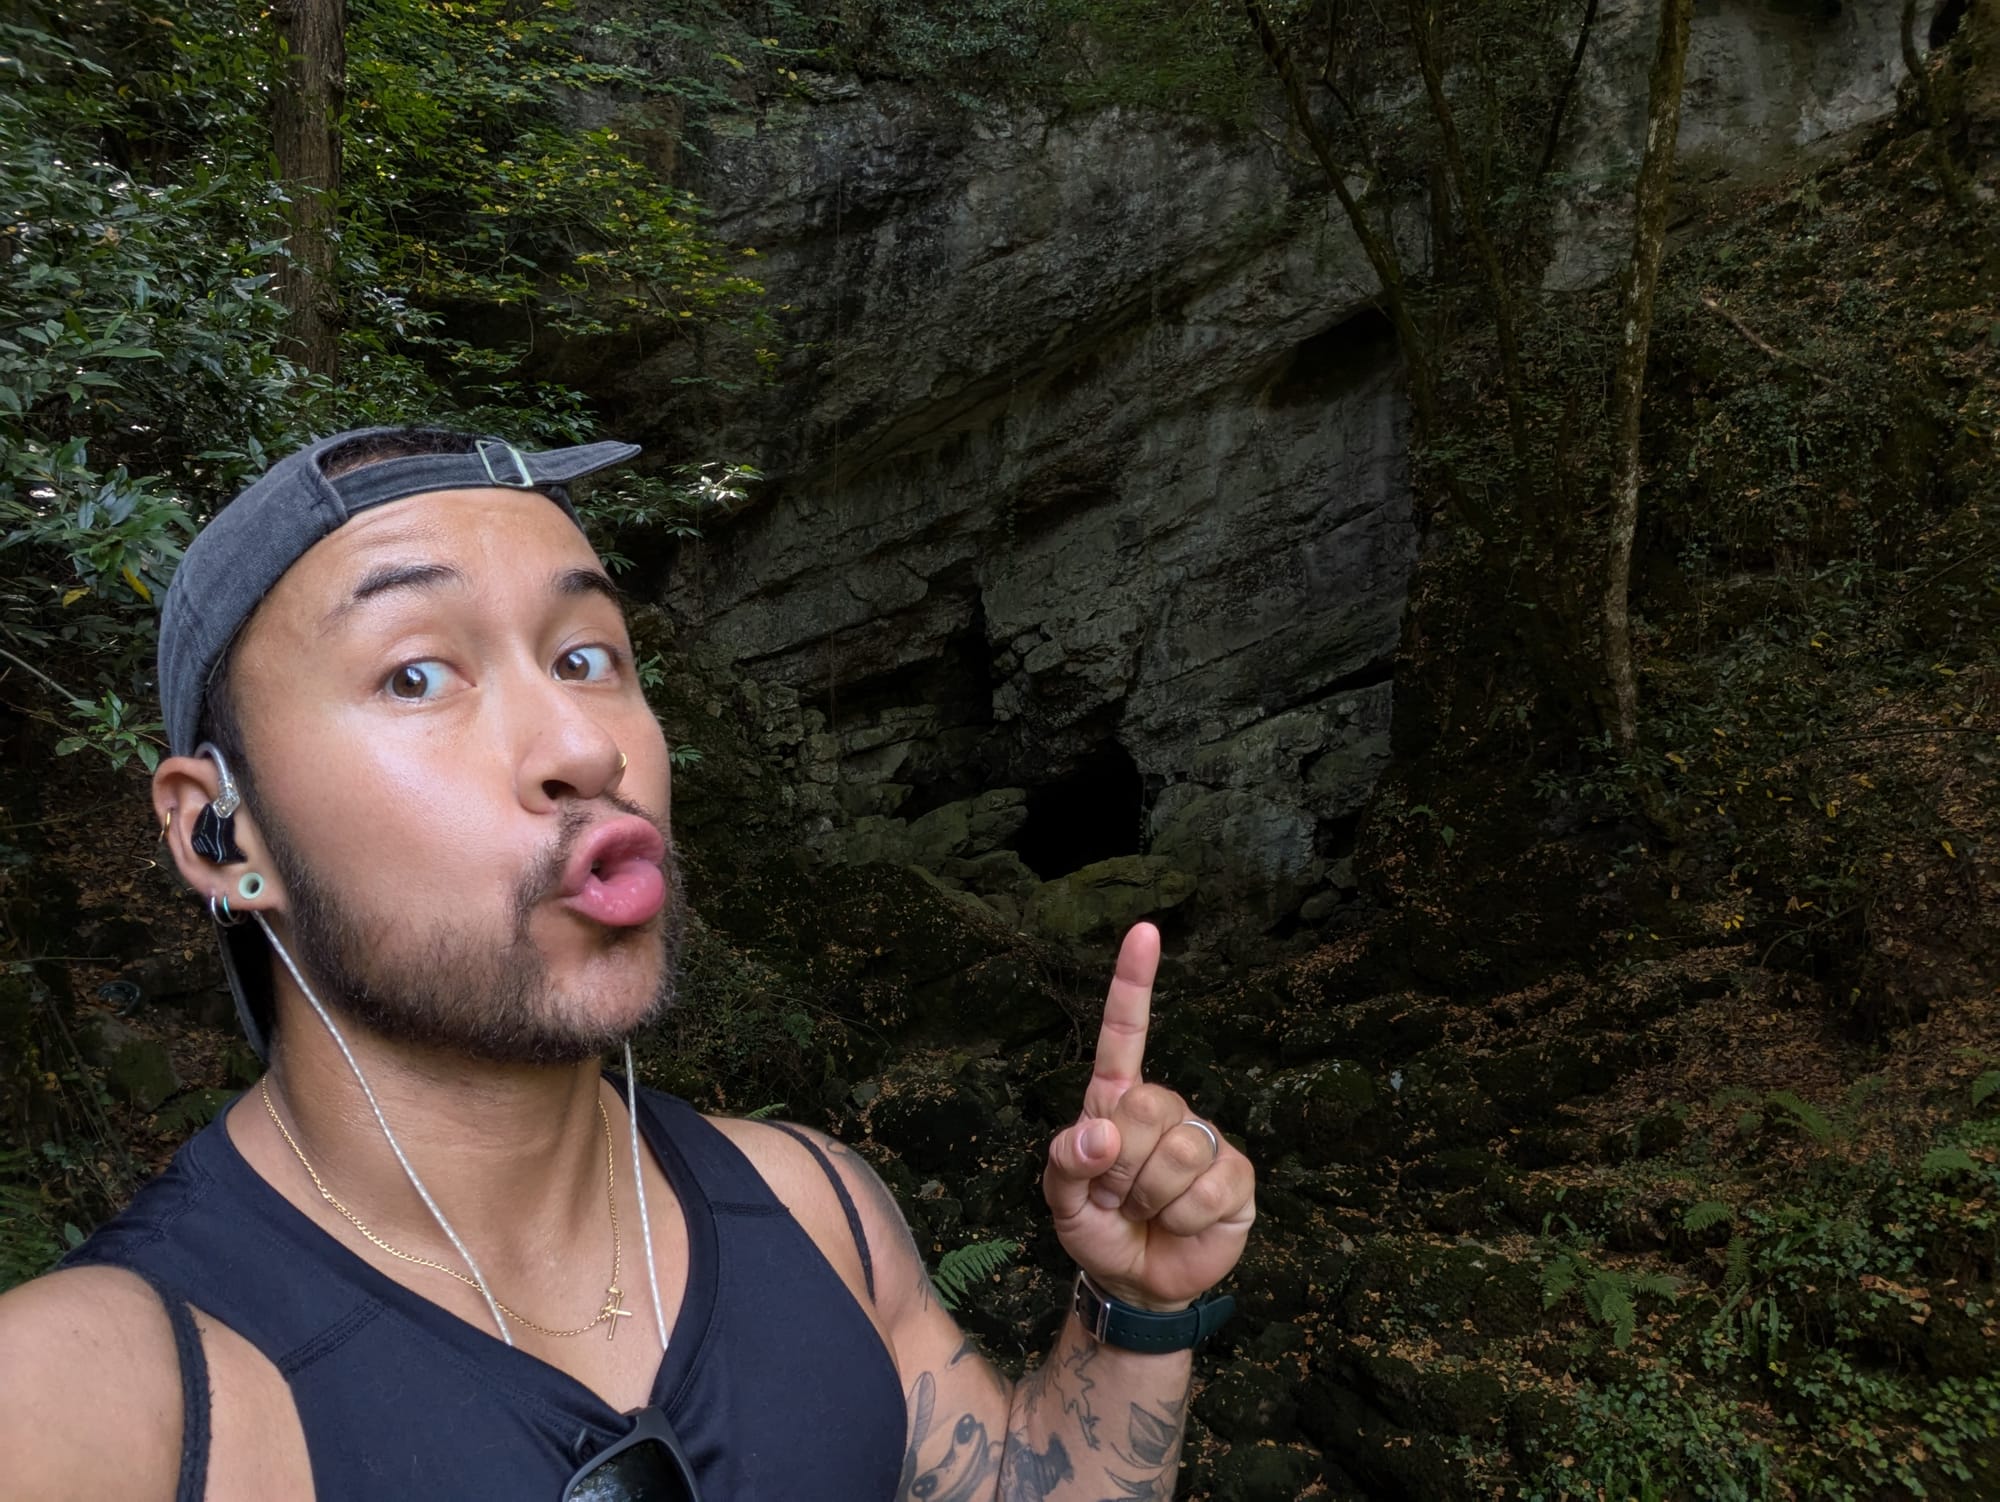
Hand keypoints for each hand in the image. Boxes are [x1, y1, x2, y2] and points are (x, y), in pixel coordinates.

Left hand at [1043, 923, 1255, 1310]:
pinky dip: (1183, 1216)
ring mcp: (1205, 1139)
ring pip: (1178, 1151)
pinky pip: (1208, 1187)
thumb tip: (1100, 1134)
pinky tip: (1180, 1222)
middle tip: (1116, 1194)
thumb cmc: (1097, 1225)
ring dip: (1150, 1196)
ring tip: (1146, 1210)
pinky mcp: (1236, 1176)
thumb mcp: (1060, 1199)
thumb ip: (1065, 1162)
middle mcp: (1164, 1108)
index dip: (1134, 983)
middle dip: (1121, 1165)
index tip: (1144, 931)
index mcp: (1117, 1100)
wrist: (1135, 1280)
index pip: (1125, 1034)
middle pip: (1146, 1106)